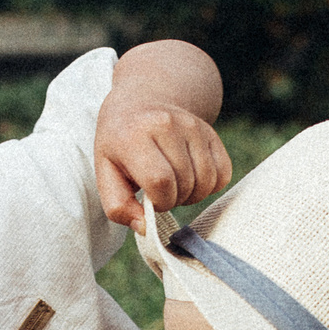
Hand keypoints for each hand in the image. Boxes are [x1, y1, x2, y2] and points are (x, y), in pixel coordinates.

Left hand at [95, 100, 231, 226]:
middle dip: (174, 200)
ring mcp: (192, 126)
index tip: (151, 200)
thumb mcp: (105, 172)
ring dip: (192, 195)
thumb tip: (145, 227)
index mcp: (135, 135)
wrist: (139, 101)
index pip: (160, 182)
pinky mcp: (210, 131)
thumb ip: (118, 205)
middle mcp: (166, 125)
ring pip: (206, 181)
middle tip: (160, 192)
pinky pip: (223, 173)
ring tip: (175, 186)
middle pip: (185, 183)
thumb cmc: (120, 144)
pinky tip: (191, 178)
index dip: (159, 202)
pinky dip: (210, 186)